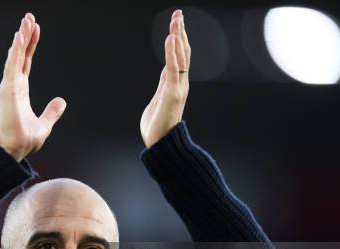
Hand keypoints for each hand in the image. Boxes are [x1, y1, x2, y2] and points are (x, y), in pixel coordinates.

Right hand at [0, 13, 66, 161]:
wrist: (15, 151)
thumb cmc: (25, 140)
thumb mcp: (44, 124)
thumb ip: (51, 112)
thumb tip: (61, 101)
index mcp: (20, 91)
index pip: (25, 62)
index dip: (30, 45)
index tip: (35, 29)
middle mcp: (13, 86)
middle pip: (19, 55)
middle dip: (24, 36)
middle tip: (29, 17)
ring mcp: (9, 87)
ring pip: (15, 57)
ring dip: (20, 39)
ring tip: (26, 22)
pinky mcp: (8, 91)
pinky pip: (12, 67)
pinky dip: (15, 52)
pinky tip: (19, 38)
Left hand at [140, 9, 190, 148]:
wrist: (161, 144)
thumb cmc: (158, 126)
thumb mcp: (158, 99)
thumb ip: (163, 84)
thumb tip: (165, 73)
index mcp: (174, 84)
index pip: (178, 56)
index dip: (177, 39)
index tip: (175, 23)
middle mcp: (179, 83)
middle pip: (182, 52)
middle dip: (180, 31)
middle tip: (178, 13)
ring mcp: (177, 87)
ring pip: (180, 56)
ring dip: (177, 36)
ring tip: (176, 19)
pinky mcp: (172, 92)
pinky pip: (173, 68)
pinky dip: (172, 52)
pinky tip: (170, 38)